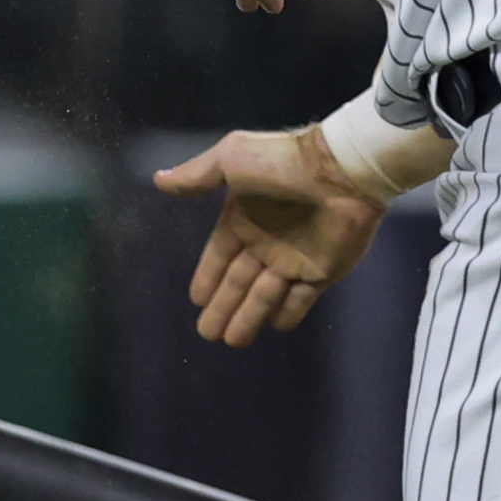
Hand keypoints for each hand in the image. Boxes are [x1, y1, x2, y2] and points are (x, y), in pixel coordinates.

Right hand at [152, 127, 389, 347]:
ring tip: (231, 341)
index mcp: (243, 218)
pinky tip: (275, 326)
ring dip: (248, 318)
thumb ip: (198, 176)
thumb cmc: (283, 163)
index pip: (219, 255)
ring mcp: (295, 258)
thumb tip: (159, 179)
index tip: (196, 299)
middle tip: (207, 334)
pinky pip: (300, 298)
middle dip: (222, 308)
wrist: (340, 171)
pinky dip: (288, 313)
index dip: (207, 277)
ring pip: (264, 297)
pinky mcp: (322, 271)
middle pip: (238, 283)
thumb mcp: (232, 158)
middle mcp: (266, 242)